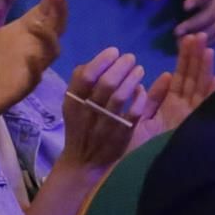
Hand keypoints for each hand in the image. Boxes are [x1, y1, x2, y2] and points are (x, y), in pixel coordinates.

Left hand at [0, 0, 65, 164]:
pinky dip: (36, 65)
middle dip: (59, 10)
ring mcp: (23, 70)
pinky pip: (34, 77)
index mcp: (11, 35)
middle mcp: (23, 50)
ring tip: (38, 20)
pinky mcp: (16, 89)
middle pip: (54, 28)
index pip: (41, 13)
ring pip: (50, 51)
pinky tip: (31, 54)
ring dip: (50, 35)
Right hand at [56, 47, 145, 171]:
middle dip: (121, 66)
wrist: (84, 162)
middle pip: (105, 84)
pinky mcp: (121, 135)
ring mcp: (105, 125)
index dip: (101, 61)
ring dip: (132, 79)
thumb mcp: (72, 105)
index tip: (114, 51)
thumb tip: (95, 61)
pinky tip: (142, 91)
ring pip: (119, 97)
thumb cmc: (80, 128)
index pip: (85, 77)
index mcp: (73, 103)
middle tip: (130, 58)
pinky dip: (139, 99)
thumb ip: (79, 83)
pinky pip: (132, 114)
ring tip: (139, 69)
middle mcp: (87, 113)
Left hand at [129, 33, 214, 148]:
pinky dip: (211, 95)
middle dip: (196, 58)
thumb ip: (149, 99)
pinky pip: (202, 108)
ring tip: (207, 48)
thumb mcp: (138, 118)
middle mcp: (183, 111)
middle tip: (199, 35)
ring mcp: (190, 120)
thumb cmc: (131, 149)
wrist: (131, 174)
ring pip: (198, 89)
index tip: (188, 40)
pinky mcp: (191, 130)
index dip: (185, 59)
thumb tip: (159, 78)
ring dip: (204, 69)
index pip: (180, 78)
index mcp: (170, 107)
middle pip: (192, 79)